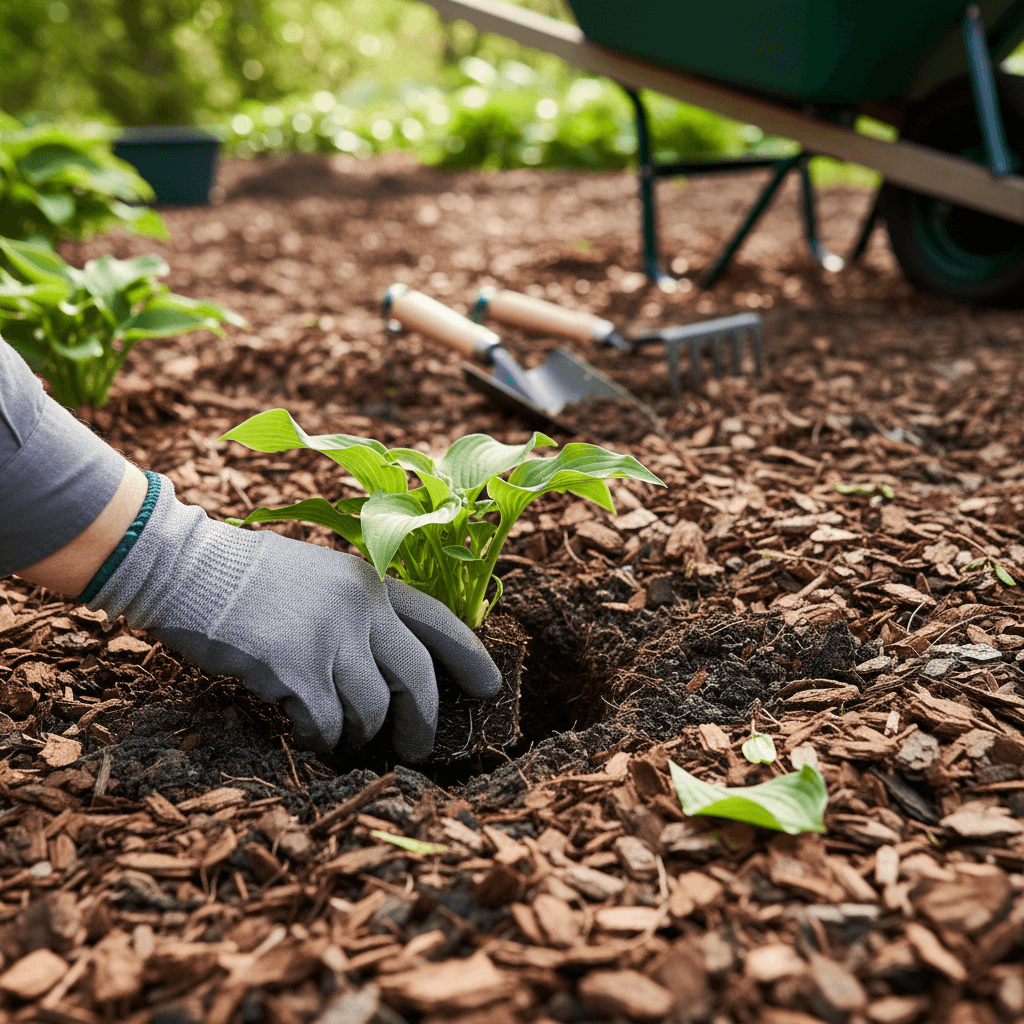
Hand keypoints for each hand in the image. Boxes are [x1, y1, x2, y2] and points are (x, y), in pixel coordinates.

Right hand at [88, 476, 501, 758]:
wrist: (187, 568)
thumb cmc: (245, 575)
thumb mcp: (319, 575)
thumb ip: (358, 610)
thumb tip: (387, 666)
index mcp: (371, 581)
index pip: (440, 621)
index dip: (471, 657)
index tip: (491, 688)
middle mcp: (361, 608)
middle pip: (417, 679)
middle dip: (423, 722)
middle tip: (418, 750)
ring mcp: (331, 638)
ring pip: (373, 710)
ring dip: (361, 735)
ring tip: (344, 739)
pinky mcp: (296, 671)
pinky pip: (327, 725)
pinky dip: (321, 738)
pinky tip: (306, 733)